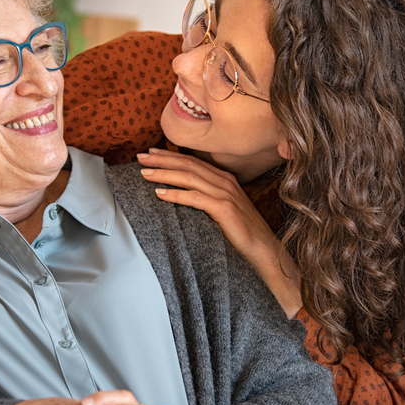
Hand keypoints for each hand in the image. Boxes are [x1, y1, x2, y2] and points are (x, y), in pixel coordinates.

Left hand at [138, 148, 301, 317]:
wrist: (264, 250)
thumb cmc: (241, 233)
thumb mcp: (223, 209)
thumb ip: (206, 198)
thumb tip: (181, 195)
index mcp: (224, 179)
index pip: (192, 161)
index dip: (170, 156)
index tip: (151, 154)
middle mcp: (224, 182)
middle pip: (187, 164)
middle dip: (162, 159)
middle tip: (140, 158)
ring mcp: (225, 194)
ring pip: (189, 177)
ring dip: (164, 174)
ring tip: (145, 173)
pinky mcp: (224, 209)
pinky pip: (195, 198)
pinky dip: (176, 194)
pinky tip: (160, 194)